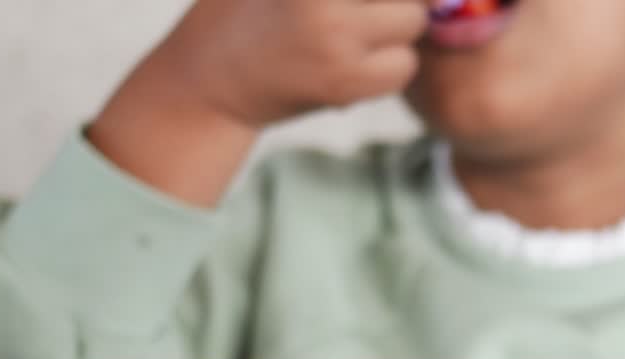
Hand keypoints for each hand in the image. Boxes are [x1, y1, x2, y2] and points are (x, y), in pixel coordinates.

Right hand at [161, 0, 428, 128]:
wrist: (211, 81)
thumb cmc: (242, 12)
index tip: (370, 6)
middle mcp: (322, 2)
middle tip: (374, 10)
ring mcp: (335, 40)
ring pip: (413, 22)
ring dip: (401, 26)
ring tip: (368, 28)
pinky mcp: (343, 84)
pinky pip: (403, 67)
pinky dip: (394, 63)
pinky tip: (366, 58)